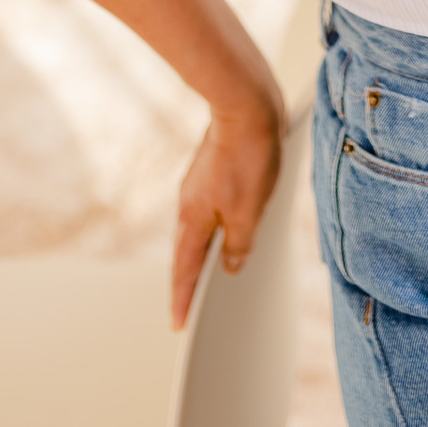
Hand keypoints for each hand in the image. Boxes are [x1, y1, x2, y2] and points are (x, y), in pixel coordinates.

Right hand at [170, 90, 286, 329]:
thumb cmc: (248, 155)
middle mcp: (190, 202)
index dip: (182, 299)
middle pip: (188, 250)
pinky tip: (235, 226)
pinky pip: (214, 207)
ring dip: (206, 251)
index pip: (185, 269)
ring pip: (201, 227)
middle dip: (190, 279)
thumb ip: (238, 243)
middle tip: (192, 306)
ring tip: (216, 273)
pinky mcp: (214, 169)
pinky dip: (219, 226)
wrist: (246, 103)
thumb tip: (230, 265)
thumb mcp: (249, 210)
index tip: (178, 324)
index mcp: (193, 217)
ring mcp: (200, 184)